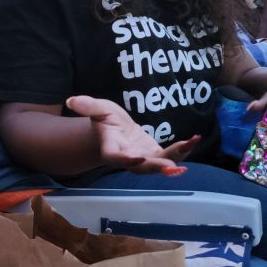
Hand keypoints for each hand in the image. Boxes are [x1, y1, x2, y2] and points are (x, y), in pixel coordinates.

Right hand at [67, 95, 198, 174]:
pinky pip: (171, 156)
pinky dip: (183, 150)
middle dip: (158, 166)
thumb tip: (71, 100)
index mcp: (111, 150)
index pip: (117, 158)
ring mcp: (143, 160)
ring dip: (177, 158)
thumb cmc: (103, 121)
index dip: (126, 161)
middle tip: (172, 166)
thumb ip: (87, 106)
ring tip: (191, 144)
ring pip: (160, 163)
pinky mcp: (155, 156)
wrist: (113, 131)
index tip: (137, 158)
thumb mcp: (97, 109)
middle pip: (143, 167)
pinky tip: (195, 140)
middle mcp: (128, 159)